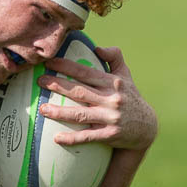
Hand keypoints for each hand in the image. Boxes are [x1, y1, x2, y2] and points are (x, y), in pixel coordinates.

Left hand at [37, 46, 156, 150]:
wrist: (147, 127)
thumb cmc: (130, 97)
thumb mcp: (126, 75)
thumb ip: (114, 57)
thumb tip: (97, 47)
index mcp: (113, 83)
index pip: (86, 72)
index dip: (66, 66)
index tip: (49, 62)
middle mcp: (112, 99)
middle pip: (80, 91)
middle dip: (57, 85)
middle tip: (39, 81)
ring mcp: (111, 118)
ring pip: (80, 115)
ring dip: (59, 112)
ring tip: (42, 109)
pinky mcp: (110, 135)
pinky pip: (88, 136)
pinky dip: (72, 138)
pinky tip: (56, 138)